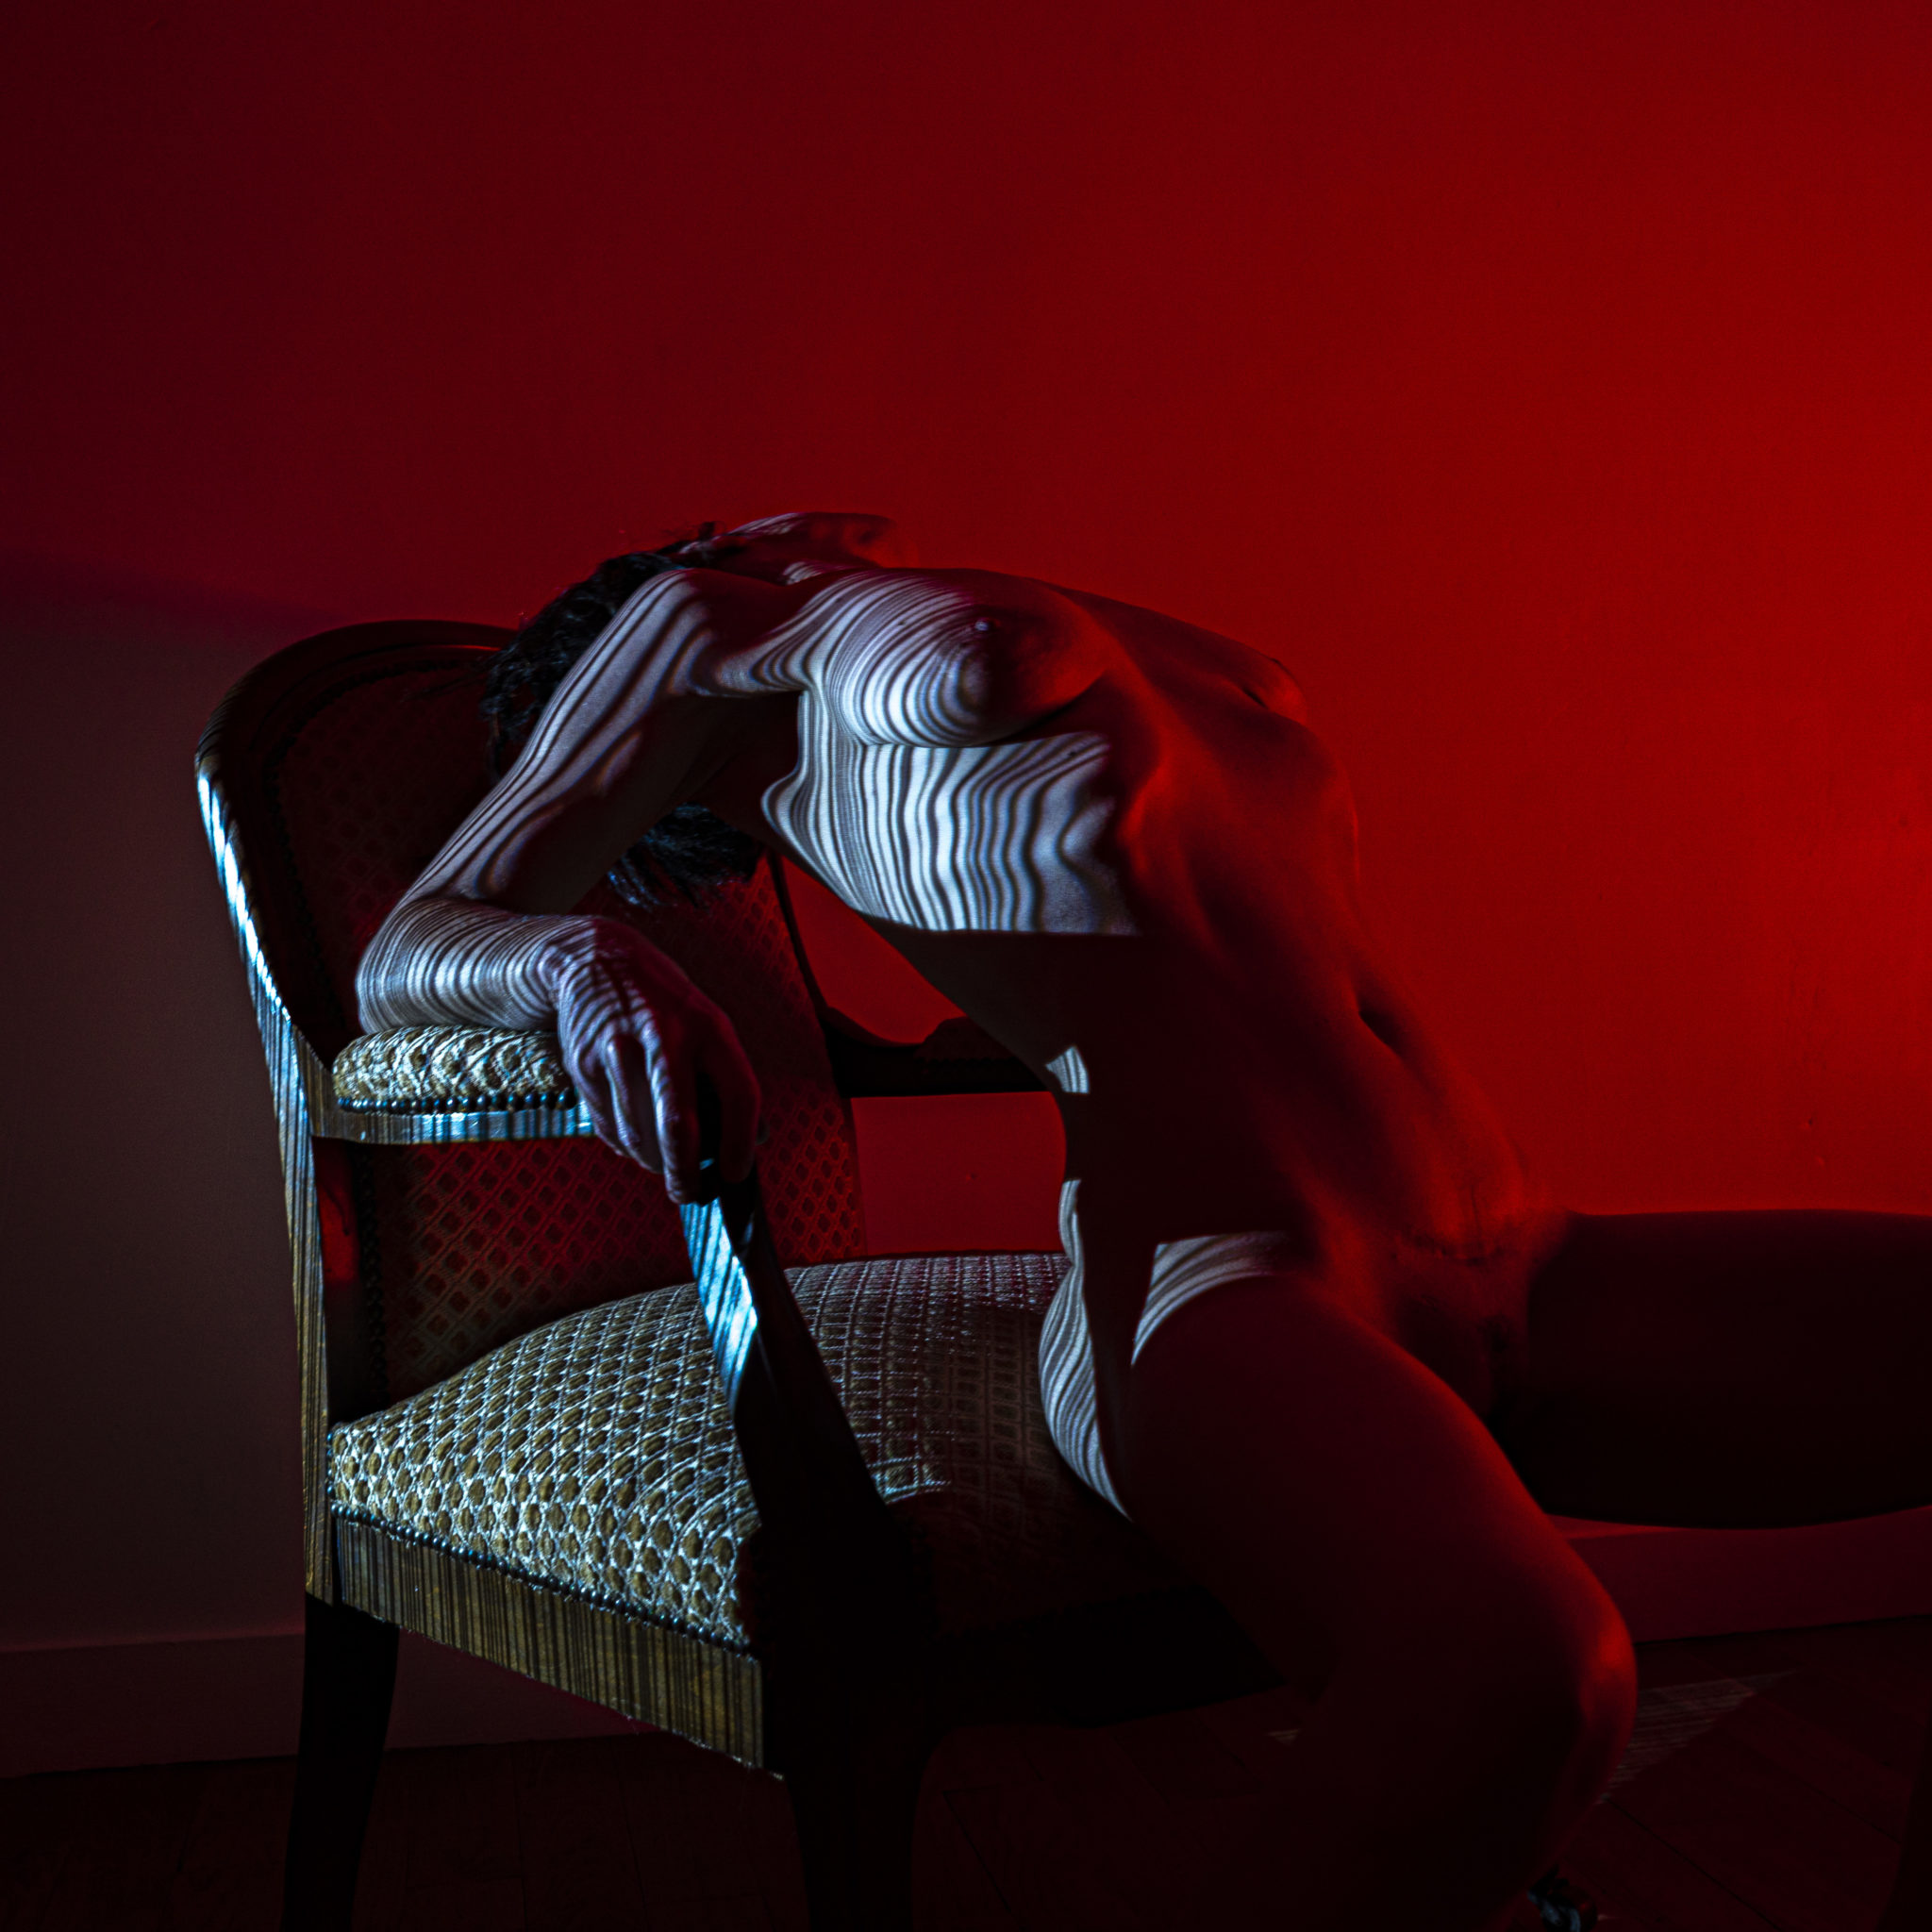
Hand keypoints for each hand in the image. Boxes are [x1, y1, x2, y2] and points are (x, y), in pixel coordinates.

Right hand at [544, 918, 759, 1201]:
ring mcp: (619, 1049)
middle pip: (678, 1124)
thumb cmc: (665, 1003)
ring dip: (652, 1162)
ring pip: (638, 1132)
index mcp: (709, 1027)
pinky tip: (634, 1143)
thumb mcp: (708, 1023)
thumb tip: (758, 1137)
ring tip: (661, 1167)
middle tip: (689, 1193)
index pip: (739, 1093)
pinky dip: (623, 1144)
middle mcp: (665, 1036)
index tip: (735, 1172)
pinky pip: (606, 1124)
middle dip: (684, 1171)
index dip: (741, 1142)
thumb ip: (729, 1077)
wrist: (595, 961)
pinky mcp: (583, 1062)